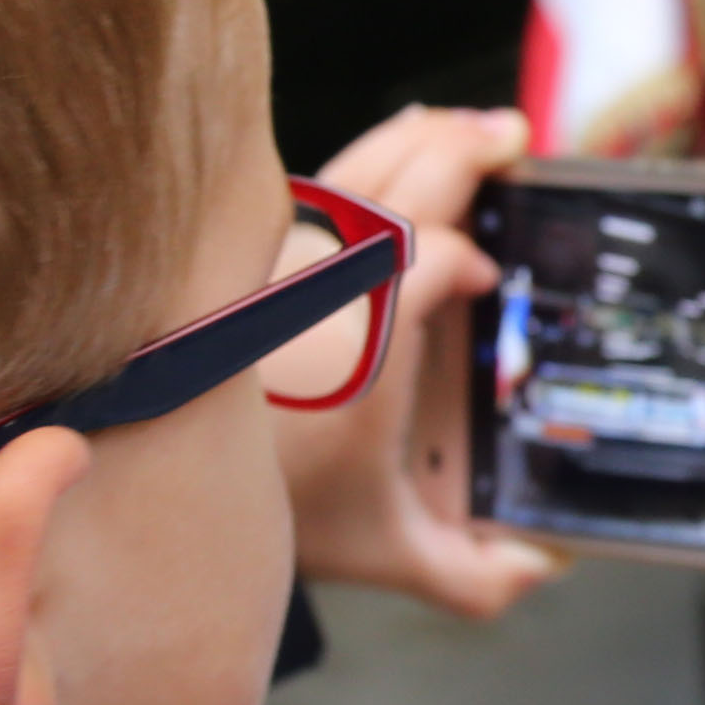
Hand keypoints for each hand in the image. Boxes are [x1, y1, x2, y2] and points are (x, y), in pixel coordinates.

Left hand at [276, 105, 557, 621]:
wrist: (162, 476)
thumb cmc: (278, 505)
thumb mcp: (382, 549)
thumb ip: (470, 576)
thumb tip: (542, 567)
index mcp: (371, 335)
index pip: (442, 260)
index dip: (470, 263)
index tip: (487, 280)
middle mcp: (326, 277)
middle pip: (412, 179)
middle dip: (470, 151)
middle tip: (513, 141)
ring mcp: (286, 252)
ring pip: (364, 164)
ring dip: (427, 139)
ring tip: (475, 129)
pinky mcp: (255, 246)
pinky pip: (323, 180)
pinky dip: (371, 155)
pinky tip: (400, 143)